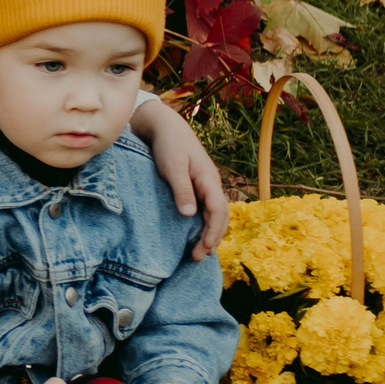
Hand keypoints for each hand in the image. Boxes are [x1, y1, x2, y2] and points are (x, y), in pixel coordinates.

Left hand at [132, 95, 229, 260]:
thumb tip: (190, 215)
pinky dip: (204, 223)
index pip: (219, 210)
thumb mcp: (172, 167)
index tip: (205, 248)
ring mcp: (205, 185)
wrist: (164, 127)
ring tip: (200, 252)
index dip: (214, 231)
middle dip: (212, 237)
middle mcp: (211, 184)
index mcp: (209, 180)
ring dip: (209, 232)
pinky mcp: (195, 186)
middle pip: (220, 215)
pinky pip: (205, 208)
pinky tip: (195, 234)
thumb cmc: (168, 146)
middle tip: (199, 257)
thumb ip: (182, 190)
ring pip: (214, 213)